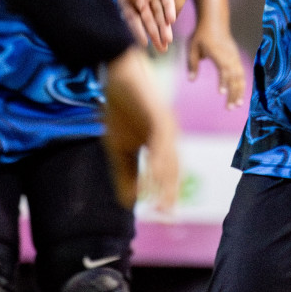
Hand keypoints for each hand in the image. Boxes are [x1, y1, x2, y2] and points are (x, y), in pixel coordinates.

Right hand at [102, 47, 178, 212]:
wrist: (117, 73)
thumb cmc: (119, 107)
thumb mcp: (119, 147)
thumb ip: (126, 172)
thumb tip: (132, 201)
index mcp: (161, 144)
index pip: (167, 174)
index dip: (166, 195)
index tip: (164, 218)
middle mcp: (168, 136)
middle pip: (173, 170)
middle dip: (170, 194)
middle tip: (168, 217)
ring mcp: (166, 125)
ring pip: (170, 158)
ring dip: (166, 183)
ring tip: (164, 203)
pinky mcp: (159, 114)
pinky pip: (160, 141)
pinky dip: (158, 160)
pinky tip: (154, 175)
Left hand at [188, 24, 245, 108]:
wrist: (215, 21)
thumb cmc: (201, 35)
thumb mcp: (193, 47)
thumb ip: (192, 64)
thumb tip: (191, 80)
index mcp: (218, 53)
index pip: (223, 69)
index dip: (223, 81)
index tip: (221, 93)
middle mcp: (229, 56)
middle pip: (234, 77)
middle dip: (233, 93)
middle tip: (229, 108)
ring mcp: (234, 56)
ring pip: (240, 76)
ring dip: (239, 91)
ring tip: (236, 105)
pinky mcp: (236, 57)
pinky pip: (242, 73)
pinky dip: (242, 84)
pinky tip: (239, 95)